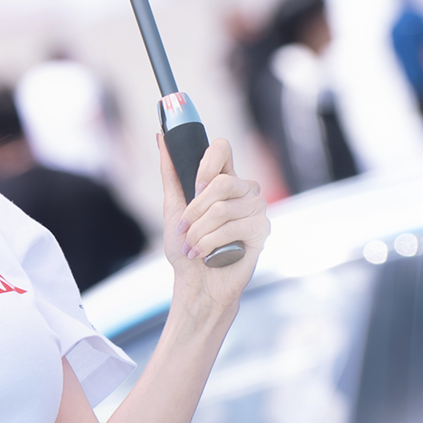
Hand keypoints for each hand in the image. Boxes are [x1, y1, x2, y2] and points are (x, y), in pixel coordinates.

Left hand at [157, 134, 269, 321]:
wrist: (196, 284)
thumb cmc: (185, 249)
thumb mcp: (172, 208)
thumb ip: (171, 174)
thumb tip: (160, 138)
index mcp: (223, 180)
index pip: (222, 149)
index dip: (207, 162)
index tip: (195, 186)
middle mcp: (243, 190)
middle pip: (221, 181)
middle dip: (194, 210)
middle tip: (184, 229)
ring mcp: (256, 208)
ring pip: (222, 208)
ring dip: (198, 232)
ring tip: (192, 247)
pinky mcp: (262, 229)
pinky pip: (232, 227)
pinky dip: (209, 243)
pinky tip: (205, 254)